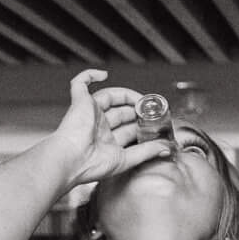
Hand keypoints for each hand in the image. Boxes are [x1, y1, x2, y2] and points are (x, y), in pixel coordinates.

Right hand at [47, 68, 168, 187]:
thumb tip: (167, 149)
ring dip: (126, 95)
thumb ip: (147, 152)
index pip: (127, 129)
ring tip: (142, 100)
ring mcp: (88, 113)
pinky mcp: (79, 102)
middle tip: (152, 110)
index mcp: (106, 141)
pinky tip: (103, 74)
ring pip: (109, 97)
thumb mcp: (126, 159)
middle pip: (121, 112)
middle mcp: (97, 126)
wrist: (71, 160)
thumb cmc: (91, 165)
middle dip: (137, 110)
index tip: (155, 123)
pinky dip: (89, 75)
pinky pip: (80, 83)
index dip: (141, 124)